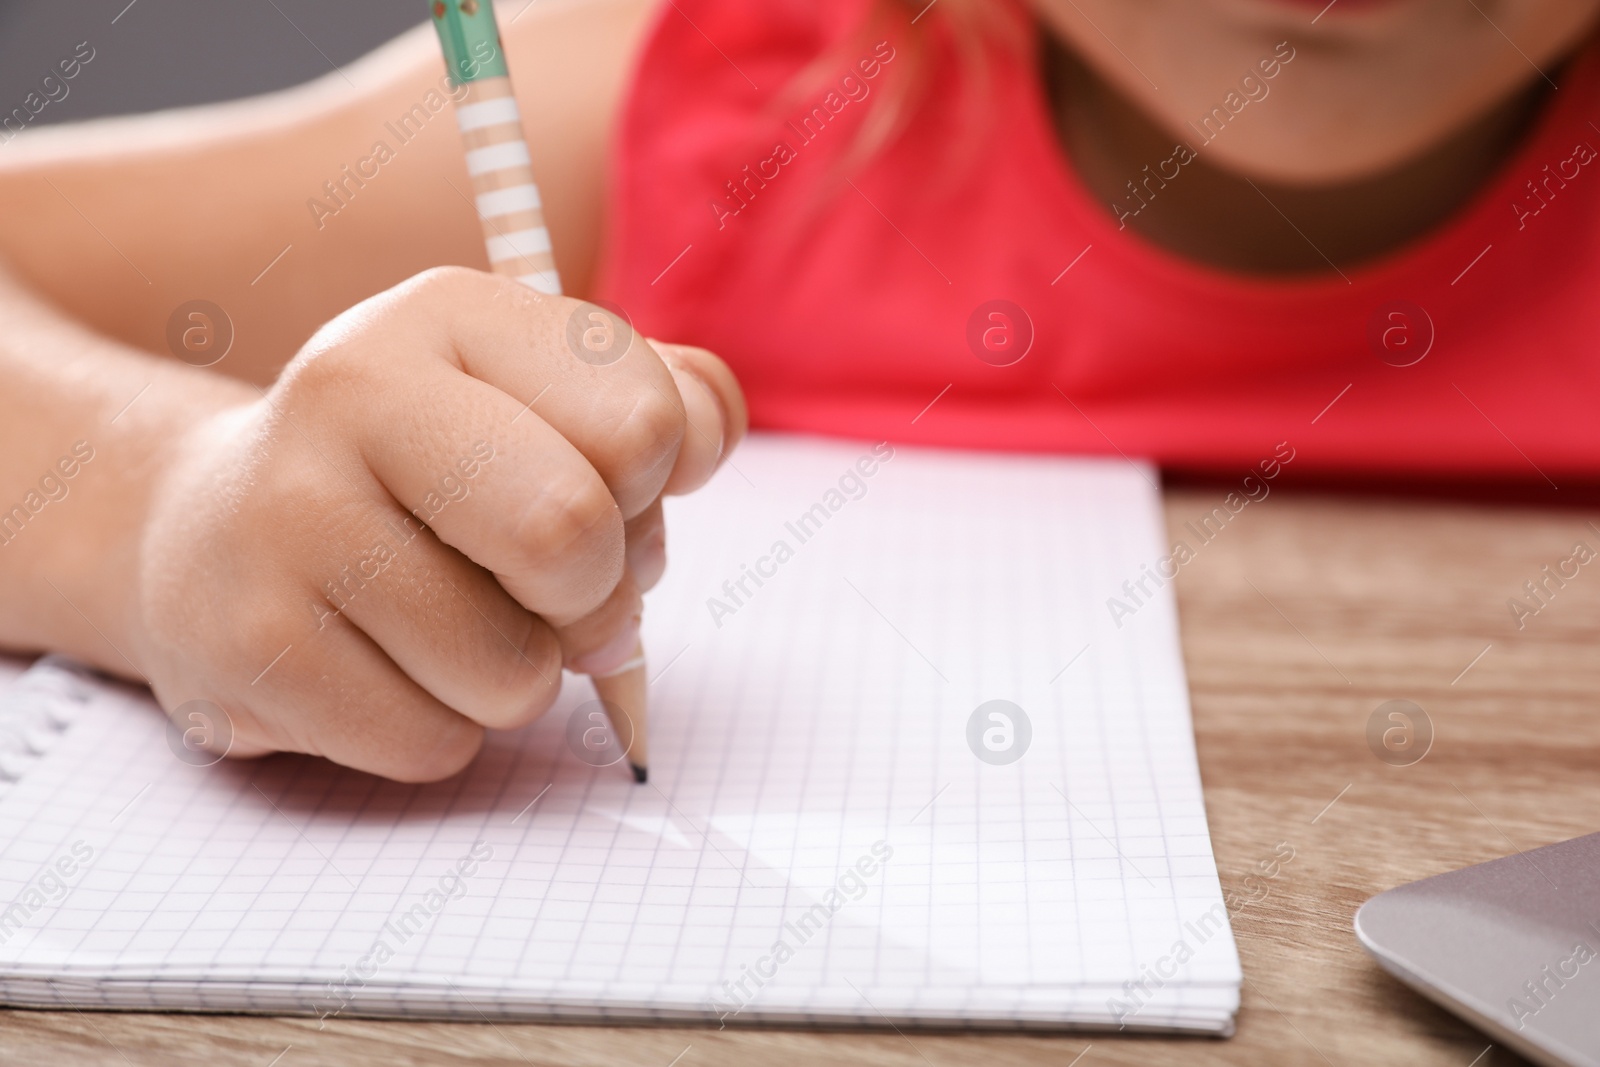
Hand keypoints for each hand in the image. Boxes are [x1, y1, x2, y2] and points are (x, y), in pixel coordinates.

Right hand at [129, 267, 744, 780]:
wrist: (214, 529)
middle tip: (554, 587)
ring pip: (514, 671)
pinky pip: (436, 743)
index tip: (601, 485)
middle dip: (598, 595)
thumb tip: (707, 433)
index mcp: (453, 312)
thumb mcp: (540, 396)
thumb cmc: (429, 470)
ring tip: (455, 622)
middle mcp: (356, 391)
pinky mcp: (253, 644)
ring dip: (522, 676)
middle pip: (571, 534)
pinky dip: (444, 727)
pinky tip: (385, 663)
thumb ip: (663, 398)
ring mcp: (289, 518)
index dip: (653, 488)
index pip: (648, 424)